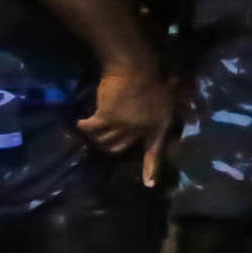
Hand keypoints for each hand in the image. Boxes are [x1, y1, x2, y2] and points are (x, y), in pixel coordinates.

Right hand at [80, 54, 174, 169]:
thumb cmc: (153, 78)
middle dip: (110, 147)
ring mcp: (124, 126)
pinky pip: (92, 129)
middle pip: (121, 148)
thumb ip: (164, 110)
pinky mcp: (107, 118)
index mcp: (159, 126)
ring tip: (91, 132)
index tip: (149, 185)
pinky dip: (84, 126)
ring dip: (96, 137)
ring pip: (105, 141)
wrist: (135, 67)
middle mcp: (141, 130)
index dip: (151, 170)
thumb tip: (171, 111)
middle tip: (103, 143)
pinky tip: (80, 123)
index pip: (155, 152)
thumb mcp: (167, 97)